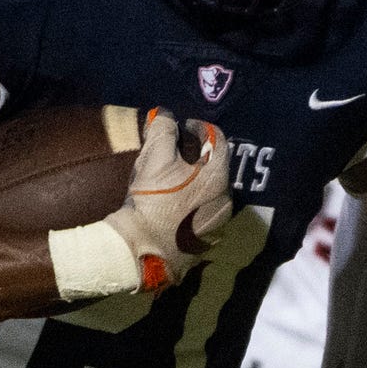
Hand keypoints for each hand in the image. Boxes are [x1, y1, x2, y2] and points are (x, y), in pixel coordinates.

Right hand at [104, 110, 235, 293]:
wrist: (140, 252)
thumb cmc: (150, 203)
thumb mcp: (154, 160)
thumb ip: (163, 131)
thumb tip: (165, 115)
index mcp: (218, 178)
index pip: (218, 140)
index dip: (200, 128)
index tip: (183, 127)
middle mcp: (226, 201)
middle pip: (215, 168)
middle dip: (198, 157)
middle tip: (175, 154)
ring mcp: (218, 225)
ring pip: (210, 193)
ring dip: (196, 183)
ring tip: (173, 181)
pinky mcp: (206, 243)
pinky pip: (203, 215)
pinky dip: (192, 205)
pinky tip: (173, 207)